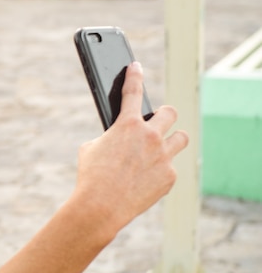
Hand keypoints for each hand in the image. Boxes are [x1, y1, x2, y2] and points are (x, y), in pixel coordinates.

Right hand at [74, 62, 188, 228]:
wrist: (101, 206)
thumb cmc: (91, 176)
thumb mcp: (91, 149)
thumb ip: (110, 138)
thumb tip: (118, 140)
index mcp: (127, 125)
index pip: (132, 91)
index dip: (134, 75)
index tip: (136, 66)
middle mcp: (150, 136)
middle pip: (169, 113)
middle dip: (164, 115)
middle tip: (157, 121)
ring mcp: (163, 156)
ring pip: (181, 138)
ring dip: (172, 140)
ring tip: (162, 148)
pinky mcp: (169, 176)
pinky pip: (170, 168)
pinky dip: (160, 171)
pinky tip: (147, 179)